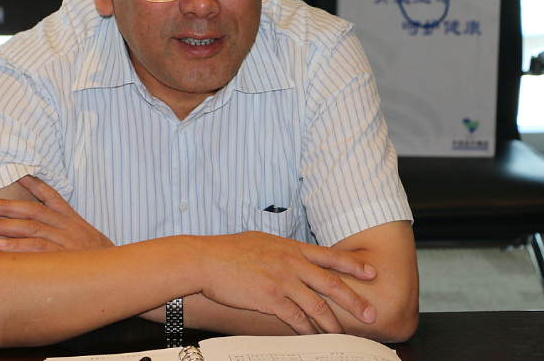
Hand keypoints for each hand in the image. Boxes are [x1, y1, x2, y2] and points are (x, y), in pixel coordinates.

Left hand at [0, 175, 114, 251]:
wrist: (120, 275)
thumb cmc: (98, 259)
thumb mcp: (87, 237)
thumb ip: (66, 228)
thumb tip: (40, 223)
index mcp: (73, 220)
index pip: (51, 196)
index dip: (32, 185)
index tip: (14, 175)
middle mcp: (69, 228)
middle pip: (34, 211)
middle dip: (8, 207)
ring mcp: (67, 243)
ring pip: (33, 229)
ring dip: (6, 226)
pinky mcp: (64, 260)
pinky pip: (38, 251)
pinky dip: (17, 248)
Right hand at [198, 231, 376, 335]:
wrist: (206, 260)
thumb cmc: (228, 250)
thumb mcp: (260, 241)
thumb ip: (280, 249)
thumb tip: (291, 254)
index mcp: (289, 247)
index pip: (329, 256)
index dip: (353, 265)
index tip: (372, 273)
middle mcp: (290, 262)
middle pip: (331, 282)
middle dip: (354, 300)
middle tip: (370, 314)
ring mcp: (281, 280)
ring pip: (317, 304)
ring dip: (332, 322)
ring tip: (342, 334)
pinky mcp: (269, 297)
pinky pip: (296, 317)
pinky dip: (307, 329)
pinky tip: (312, 336)